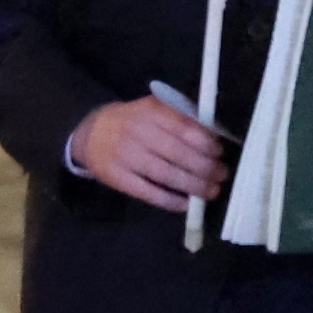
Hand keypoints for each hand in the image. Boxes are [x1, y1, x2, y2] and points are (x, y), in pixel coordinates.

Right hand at [70, 96, 226, 211]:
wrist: (91, 134)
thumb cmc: (133, 121)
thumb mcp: (153, 109)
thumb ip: (180, 119)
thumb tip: (213, 137)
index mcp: (150, 112)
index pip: (183, 127)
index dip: (204, 142)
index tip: (220, 152)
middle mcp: (137, 133)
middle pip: (177, 153)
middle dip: (205, 167)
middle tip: (222, 175)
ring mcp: (126, 157)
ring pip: (165, 175)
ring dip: (193, 185)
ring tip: (211, 191)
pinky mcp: (118, 179)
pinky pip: (148, 192)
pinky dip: (170, 200)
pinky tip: (186, 203)